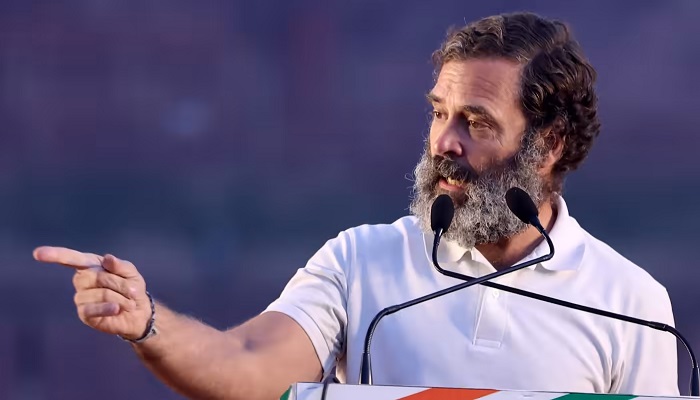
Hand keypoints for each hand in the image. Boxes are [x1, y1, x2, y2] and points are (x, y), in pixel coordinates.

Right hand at [33, 246, 152, 339]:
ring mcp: (81, 297)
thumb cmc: (131, 288)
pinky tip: (117, 309)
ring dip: (121, 298)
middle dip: (119, 283)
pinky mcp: (84, 314)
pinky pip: (94, 308)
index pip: (70, 258)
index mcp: (90, 265)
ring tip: (129, 303)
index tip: (37, 254)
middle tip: (133, 291)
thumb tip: (107, 259)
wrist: (138, 312)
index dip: (54, 255)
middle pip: (97, 277)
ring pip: (101, 293)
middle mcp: (81, 280)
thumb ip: (120, 266)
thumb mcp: (131, 273)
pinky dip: (108, 307)